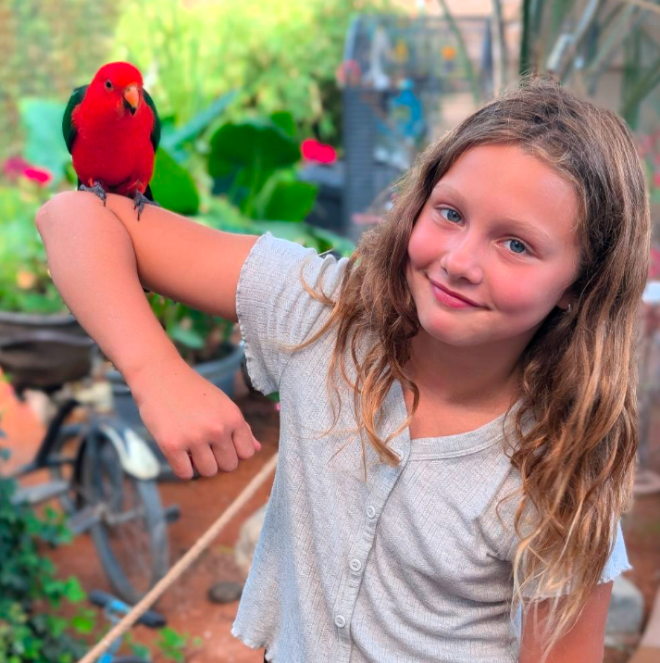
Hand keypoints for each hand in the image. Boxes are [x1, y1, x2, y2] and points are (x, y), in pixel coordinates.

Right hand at [127, 357, 260, 478]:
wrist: (160, 376)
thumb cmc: (194, 391)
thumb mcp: (223, 404)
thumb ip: (241, 428)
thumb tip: (258, 448)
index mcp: (233, 417)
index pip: (247, 453)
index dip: (236, 451)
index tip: (223, 443)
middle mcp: (218, 428)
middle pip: (229, 466)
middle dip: (219, 459)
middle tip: (205, 445)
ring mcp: (194, 437)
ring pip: (209, 472)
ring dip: (201, 465)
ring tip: (192, 447)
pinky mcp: (172, 445)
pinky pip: (185, 474)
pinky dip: (183, 468)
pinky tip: (179, 452)